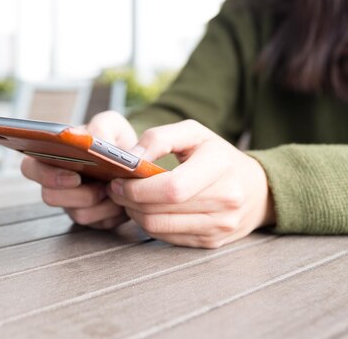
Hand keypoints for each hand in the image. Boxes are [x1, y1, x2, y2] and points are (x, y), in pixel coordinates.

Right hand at [21, 111, 137, 228]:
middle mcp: (57, 182)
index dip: (46, 175)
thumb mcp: (112, 124)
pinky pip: (97, 223)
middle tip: (101, 188)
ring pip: (76, 213)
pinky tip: (122, 201)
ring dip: (100, 204)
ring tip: (116, 190)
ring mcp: (72, 203)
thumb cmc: (117, 141)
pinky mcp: (91, 218)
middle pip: (49, 196)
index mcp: (53, 156)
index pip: (30, 167)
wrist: (138, 164)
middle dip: (78, 195)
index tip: (74, 177)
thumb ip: (100, 126)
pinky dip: (112, 213)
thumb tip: (91, 141)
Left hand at [107, 120, 275, 248]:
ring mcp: (220, 225)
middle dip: (129, 200)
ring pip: (159, 227)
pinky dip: (149, 224)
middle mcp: (226, 199)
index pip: (172, 187)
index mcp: (220, 165)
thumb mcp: (193, 133)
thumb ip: (158, 138)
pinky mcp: (211, 242)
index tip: (118, 180)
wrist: (258, 189)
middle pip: (160, 209)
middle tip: (116, 188)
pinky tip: (146, 209)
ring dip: (134, 214)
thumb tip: (129, 158)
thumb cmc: (217, 156)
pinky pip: (167, 238)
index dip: (138, 188)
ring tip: (127, 198)